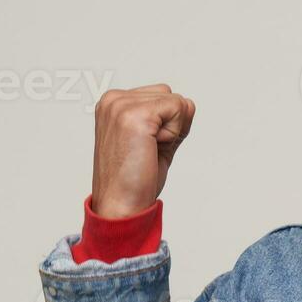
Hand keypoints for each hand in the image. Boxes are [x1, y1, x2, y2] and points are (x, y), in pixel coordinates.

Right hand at [90, 84, 195, 217]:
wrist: (120, 206)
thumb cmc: (133, 181)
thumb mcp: (154, 141)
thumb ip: (169, 120)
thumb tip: (189, 104)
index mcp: (113, 104)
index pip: (161, 96)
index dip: (166, 125)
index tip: (145, 148)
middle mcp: (113, 100)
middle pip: (170, 95)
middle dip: (171, 125)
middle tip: (148, 151)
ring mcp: (121, 106)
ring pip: (177, 102)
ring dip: (173, 131)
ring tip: (148, 151)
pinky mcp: (135, 115)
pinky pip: (179, 109)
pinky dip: (175, 134)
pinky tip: (152, 150)